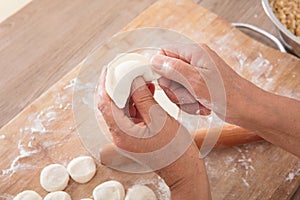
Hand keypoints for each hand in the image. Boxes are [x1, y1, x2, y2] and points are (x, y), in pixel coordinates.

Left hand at [98, 69, 210, 199]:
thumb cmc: (174, 149)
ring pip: (122, 109)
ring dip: (128, 93)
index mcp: (122, 133)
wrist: (184, 170)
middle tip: (122, 70)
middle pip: (111, 105)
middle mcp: (121, 135)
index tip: (109, 69)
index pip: (106, 103)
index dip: (105, 84)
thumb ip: (143, 98)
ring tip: (137, 77)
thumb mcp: (159, 118)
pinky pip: (132, 115)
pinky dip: (137, 102)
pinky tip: (146, 90)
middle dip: (116, 86)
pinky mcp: (137, 135)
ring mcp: (129, 136)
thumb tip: (133, 79)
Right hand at [151, 43, 255, 123]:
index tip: (165, 83)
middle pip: (168, 73)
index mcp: (195, 52)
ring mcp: (197, 75)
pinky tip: (203, 105)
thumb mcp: (196, 81)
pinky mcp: (199, 87)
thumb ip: (173, 69)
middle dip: (175, 89)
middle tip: (188, 94)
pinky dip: (191, 104)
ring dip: (184, 99)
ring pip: (175, 87)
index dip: (160, 68)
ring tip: (199, 101)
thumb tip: (155, 61)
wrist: (247, 109)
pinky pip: (184, 96)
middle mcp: (195, 61)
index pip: (165, 52)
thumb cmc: (228, 94)